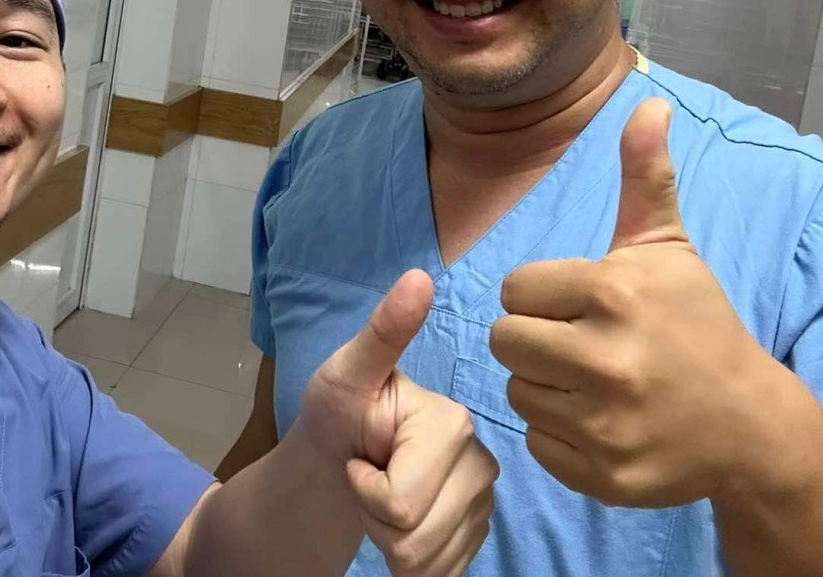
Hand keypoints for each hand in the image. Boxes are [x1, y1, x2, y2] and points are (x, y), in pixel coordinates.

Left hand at [296, 270, 497, 575]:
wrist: (338, 459)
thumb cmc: (338, 412)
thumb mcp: (347, 371)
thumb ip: (383, 331)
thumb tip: (418, 276)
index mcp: (454, 423)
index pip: (400, 500)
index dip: (364, 488)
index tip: (358, 455)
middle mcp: (483, 462)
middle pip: (416, 538)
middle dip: (375, 517)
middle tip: (367, 478)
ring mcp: (485, 503)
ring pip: (427, 562)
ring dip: (389, 541)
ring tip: (380, 497)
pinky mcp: (479, 535)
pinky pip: (441, 576)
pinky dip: (408, 562)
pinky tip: (400, 524)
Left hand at [489, 98, 784, 507]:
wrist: (751, 423)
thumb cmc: (697, 323)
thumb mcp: (669, 248)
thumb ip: (645, 176)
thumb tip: (648, 102)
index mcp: (613, 293)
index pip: (514, 289)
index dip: (543, 294)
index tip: (585, 304)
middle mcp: (606, 359)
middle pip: (504, 341)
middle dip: (535, 338)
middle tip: (582, 343)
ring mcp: (605, 423)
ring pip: (516, 391)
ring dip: (545, 385)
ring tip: (594, 381)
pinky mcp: (603, 475)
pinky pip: (537, 442)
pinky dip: (560, 434)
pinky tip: (602, 420)